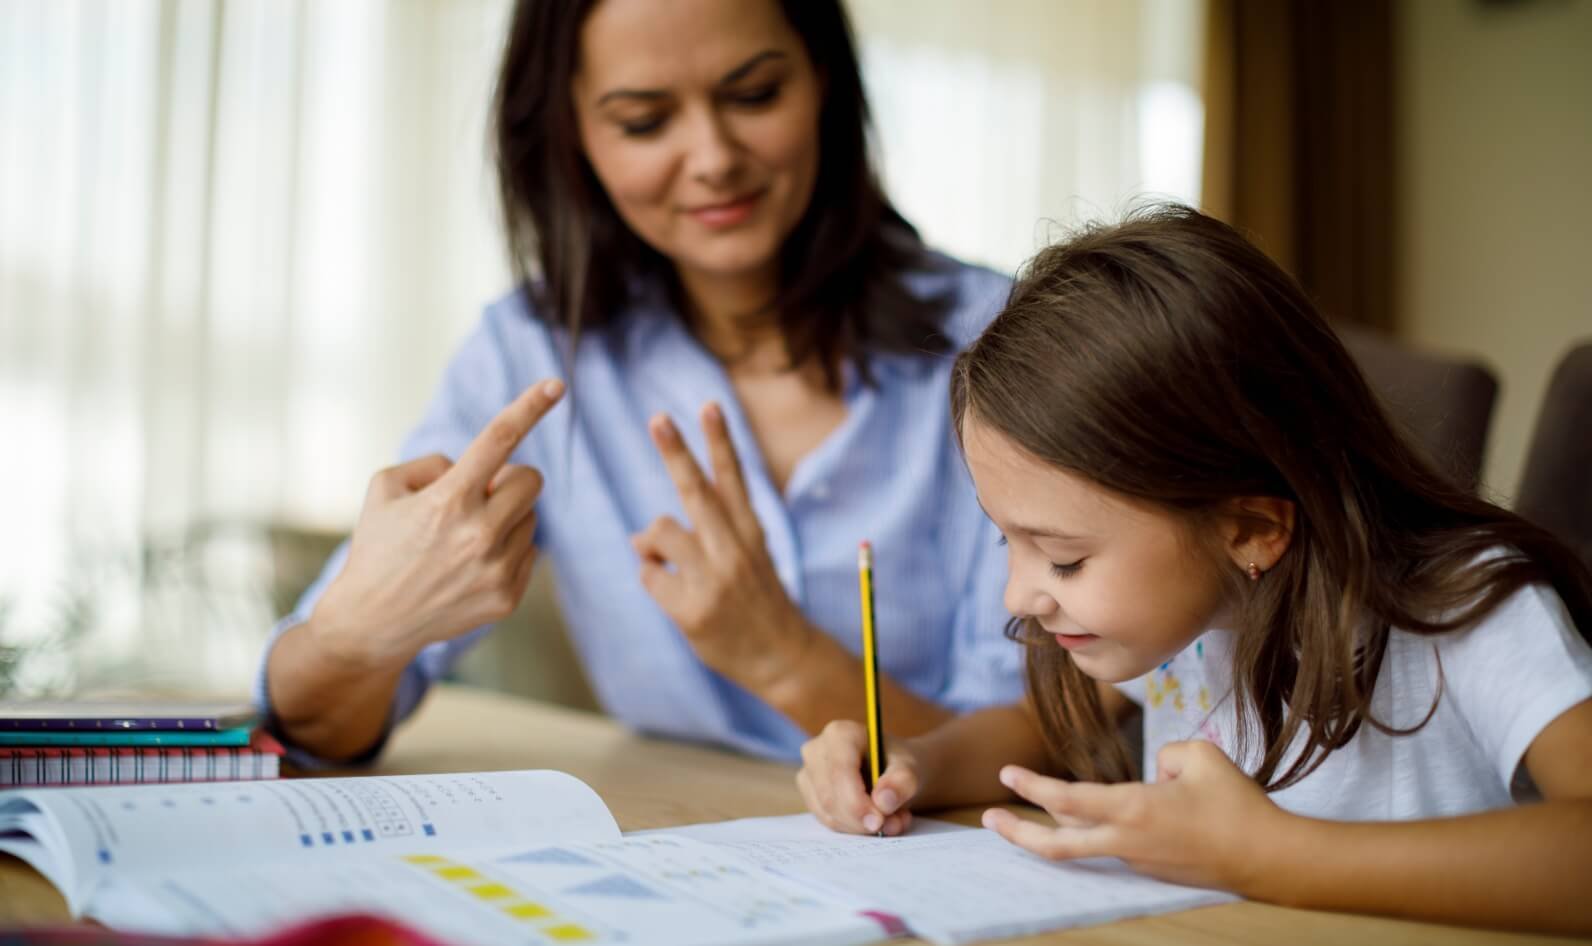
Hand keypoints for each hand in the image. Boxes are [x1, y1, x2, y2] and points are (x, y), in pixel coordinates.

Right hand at [310, 379, 564, 667]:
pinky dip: (507, 550)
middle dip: (510, 480)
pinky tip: (471, 566)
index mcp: (447, 500)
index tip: (555, 384)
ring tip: (464, 539)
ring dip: (506, 517)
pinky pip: (529, 551)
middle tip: (480, 495)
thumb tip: (477, 468)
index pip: (498, 440)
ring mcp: (496, 569)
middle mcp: (478, 534)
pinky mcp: (508, 597)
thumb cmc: (378, 546)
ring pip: (531, 517)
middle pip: (531, 480)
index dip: (530, 407)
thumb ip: (435, 464)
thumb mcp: (385, 488)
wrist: (372, 622)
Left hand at [632, 402, 813, 690]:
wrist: (781, 657)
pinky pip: (649, 576)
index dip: (720, 441)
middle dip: (676, 453)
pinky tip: (672, 594)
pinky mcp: (693, 610)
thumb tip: (640, 537)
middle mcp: (734, 551)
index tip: (709, 406)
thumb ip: (703, 536)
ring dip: (650, 542)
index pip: (733, 478)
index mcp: (750, 532)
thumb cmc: (756, 602)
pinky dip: (653, 579)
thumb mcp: (747, 557)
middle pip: (696, 492)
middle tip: (658, 419)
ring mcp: (714, 581)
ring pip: (658, 532)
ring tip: (663, 559)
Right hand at [797, 720, 924, 835]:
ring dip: (861, 827)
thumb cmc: (897, 763)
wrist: (892, 769)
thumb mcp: (910, 769)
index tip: (878, 822)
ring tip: (892, 820)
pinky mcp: (810, 795)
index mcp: (840, 734)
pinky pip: (828, 821)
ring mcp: (808, 774)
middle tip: (891, 826)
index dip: (856, 802)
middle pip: (830, 797)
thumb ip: (902, 783)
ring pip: (828, 814)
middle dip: (861, 820)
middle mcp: (816, 750)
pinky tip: (875, 821)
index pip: (839, 772)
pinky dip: (854, 829)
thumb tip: (884, 801)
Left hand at [981, 740, 1290, 892]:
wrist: (1268, 858)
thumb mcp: (1199, 756)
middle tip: (988, 819)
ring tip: (1037, 808)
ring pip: (1086, 840)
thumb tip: (1154, 773)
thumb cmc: (1236, 804)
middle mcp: (1127, 840)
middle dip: (1018, 833)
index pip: (1067, 798)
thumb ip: (1165, 754)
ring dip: (1061, 825)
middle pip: (1058, 844)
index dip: (1032, 787)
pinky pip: (1114, 843)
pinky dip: (1100, 828)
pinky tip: (1100, 813)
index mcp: (1133, 809)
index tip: (1005, 773)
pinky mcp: (1152, 869)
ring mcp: (1138, 859)